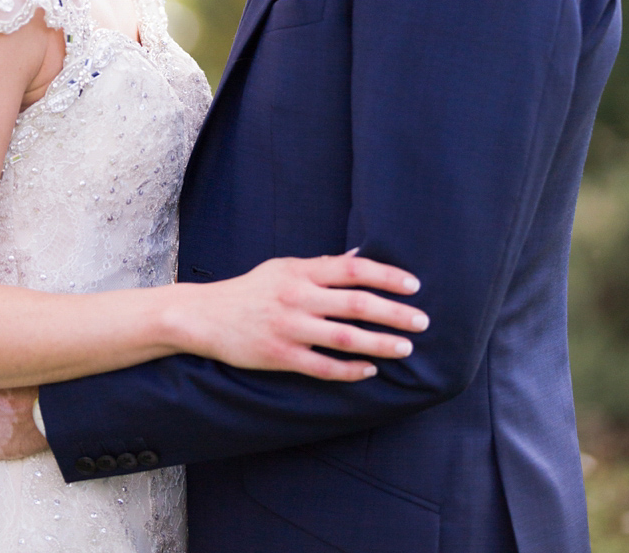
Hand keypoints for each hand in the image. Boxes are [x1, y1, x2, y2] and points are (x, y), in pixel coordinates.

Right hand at [176, 252, 428, 380]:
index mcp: (299, 271)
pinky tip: (370, 371)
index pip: (352, 268)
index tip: (413, 285)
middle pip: (355, 303)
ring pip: (344, 337)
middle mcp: (297, 297)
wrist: (206, 316)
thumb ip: (321, 266)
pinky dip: (350, 370)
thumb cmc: (250, 290)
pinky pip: (322, 367)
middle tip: (422, 320)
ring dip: (380, 343)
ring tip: (406, 347)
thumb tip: (359, 257)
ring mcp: (289, 328)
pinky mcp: (280, 356)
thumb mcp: (283, 268)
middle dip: (394, 312)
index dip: (386, 276)